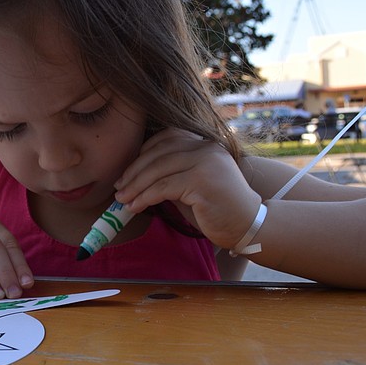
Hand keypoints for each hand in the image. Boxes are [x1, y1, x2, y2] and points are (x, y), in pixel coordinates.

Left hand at [114, 128, 261, 249]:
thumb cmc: (215, 208)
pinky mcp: (202, 180)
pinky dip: (145, 197)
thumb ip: (170, 172)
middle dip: (133, 172)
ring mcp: (206, 162)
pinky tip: (135, 207)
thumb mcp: (190, 183)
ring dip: (135, 186)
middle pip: (158, 153)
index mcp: (204, 143)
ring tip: (122, 200)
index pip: (166, 138)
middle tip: (118, 188)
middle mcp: (205, 148)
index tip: (127, 173)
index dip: (142, 153)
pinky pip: (164, 187)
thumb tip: (134, 175)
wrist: (247, 225)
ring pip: (158, 170)